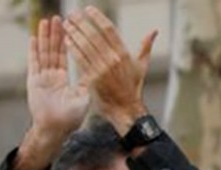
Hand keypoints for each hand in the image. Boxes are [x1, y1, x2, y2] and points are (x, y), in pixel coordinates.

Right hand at [14, 16, 89, 169]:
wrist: (56, 129)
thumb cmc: (71, 118)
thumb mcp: (84, 98)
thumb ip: (88, 83)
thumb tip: (98, 72)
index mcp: (66, 80)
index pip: (68, 57)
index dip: (69, 43)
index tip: (72, 29)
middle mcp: (54, 77)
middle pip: (55, 51)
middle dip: (57, 35)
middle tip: (59, 19)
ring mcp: (43, 77)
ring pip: (44, 53)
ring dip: (45, 37)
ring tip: (46, 22)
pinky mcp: (34, 80)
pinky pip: (34, 63)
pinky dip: (34, 50)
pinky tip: (34, 38)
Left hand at [63, 7, 156, 135]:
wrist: (126, 109)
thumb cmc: (133, 87)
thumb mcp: (141, 66)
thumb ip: (146, 46)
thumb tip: (154, 31)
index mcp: (125, 54)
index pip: (108, 29)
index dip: (97, 17)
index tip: (88, 9)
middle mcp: (113, 60)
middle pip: (94, 35)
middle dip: (81, 23)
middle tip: (72, 15)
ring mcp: (102, 69)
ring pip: (85, 45)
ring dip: (74, 33)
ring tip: (66, 24)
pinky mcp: (92, 78)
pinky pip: (80, 59)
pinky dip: (72, 48)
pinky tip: (67, 40)